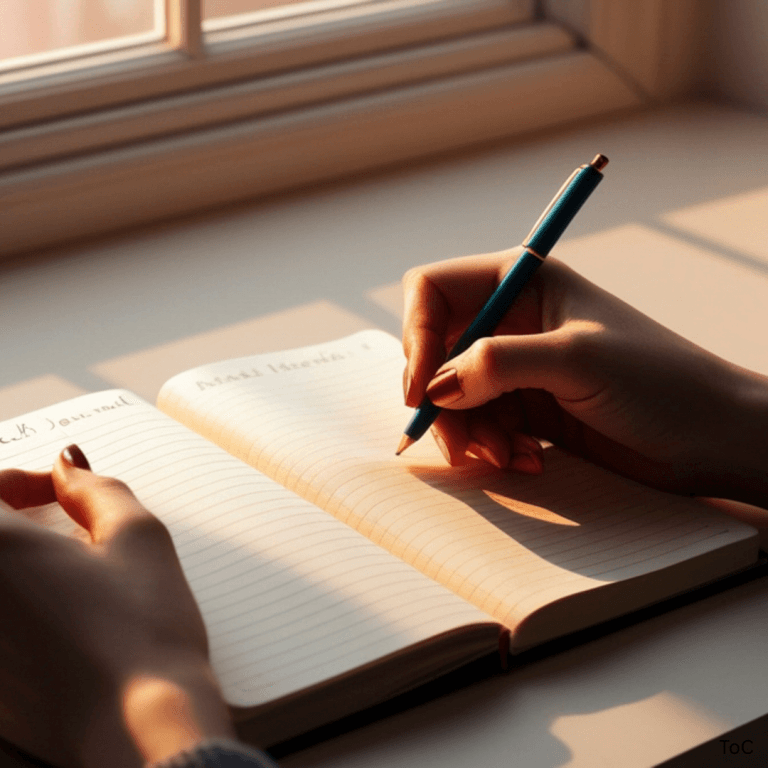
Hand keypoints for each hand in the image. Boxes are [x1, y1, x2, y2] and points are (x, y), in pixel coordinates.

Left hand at [0, 446, 234, 767]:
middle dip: (13, 523)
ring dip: (16, 567)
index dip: (24, 481)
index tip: (60, 493)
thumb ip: (96, 489)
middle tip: (55, 528)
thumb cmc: (144, 629)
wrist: (140, 725)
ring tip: (61, 576)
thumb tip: (69, 467)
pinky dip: (16, 609)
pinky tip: (56, 622)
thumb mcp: (138, 536)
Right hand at [402, 249, 767, 504]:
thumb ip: (496, 363)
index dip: (417, 335)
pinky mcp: (528, 406)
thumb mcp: (575, 359)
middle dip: (442, 399)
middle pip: (437, 351)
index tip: (422, 388)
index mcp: (523, 282)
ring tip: (506, 455)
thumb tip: (434, 385)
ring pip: (455, 395)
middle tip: (461, 442)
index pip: (434, 291)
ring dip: (470, 431)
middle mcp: (514, 320)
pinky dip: (493, 446)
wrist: (711, 437)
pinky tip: (527, 459)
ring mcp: (519, 366)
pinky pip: (482, 424)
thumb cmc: (660, 381)